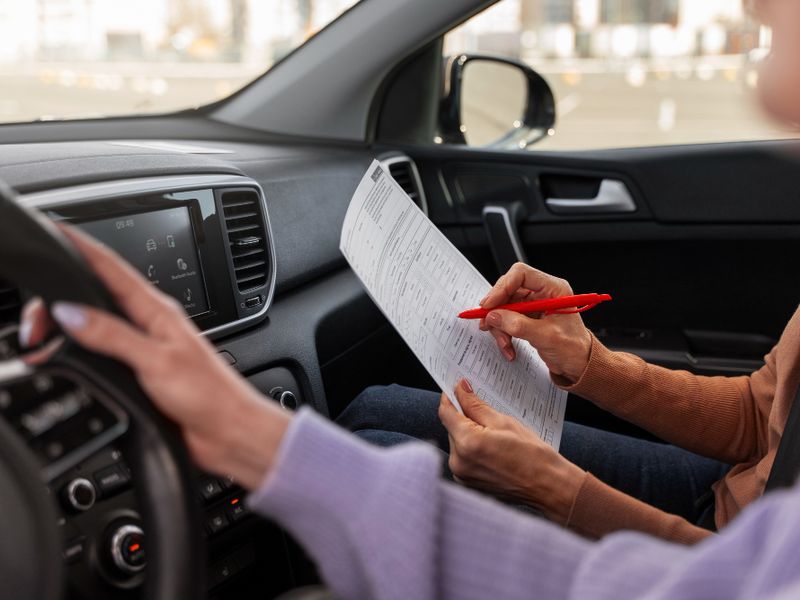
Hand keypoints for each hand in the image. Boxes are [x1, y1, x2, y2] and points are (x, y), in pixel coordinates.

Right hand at [20, 226, 289, 489]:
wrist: (229, 431)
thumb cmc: (210, 394)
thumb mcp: (157, 360)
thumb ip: (113, 335)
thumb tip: (70, 312)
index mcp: (158, 311)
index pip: (113, 268)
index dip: (83, 247)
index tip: (58, 230)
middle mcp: (150, 325)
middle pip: (97, 296)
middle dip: (62, 295)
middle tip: (34, 317)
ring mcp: (145, 349)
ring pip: (97, 323)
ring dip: (69, 323)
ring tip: (42, 330)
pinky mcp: (140, 373)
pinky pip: (103, 352)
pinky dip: (80, 349)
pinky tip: (69, 354)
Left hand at [438, 380, 583, 522]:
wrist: (548, 486)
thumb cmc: (532, 455)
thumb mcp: (504, 421)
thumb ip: (476, 405)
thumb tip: (461, 389)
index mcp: (467, 443)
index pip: (446, 413)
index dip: (450, 397)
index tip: (457, 388)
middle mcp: (459, 462)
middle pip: (451, 428)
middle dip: (464, 416)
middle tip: (485, 411)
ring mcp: (462, 475)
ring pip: (457, 442)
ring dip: (468, 433)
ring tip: (494, 435)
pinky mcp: (468, 483)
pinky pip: (463, 457)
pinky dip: (472, 449)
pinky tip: (492, 448)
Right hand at [479, 263, 591, 383]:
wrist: (578, 364)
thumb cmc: (573, 348)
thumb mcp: (546, 337)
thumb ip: (519, 325)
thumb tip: (494, 316)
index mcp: (553, 288)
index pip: (521, 275)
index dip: (502, 287)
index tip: (489, 304)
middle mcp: (542, 292)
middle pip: (509, 290)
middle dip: (497, 309)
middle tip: (487, 323)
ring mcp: (534, 304)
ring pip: (504, 306)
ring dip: (499, 326)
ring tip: (504, 342)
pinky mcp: (527, 316)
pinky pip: (507, 319)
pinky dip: (503, 333)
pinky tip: (508, 346)